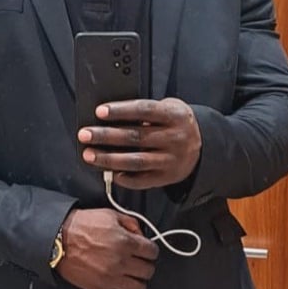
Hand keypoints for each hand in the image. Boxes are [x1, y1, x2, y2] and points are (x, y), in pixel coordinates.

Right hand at [56, 208, 158, 288]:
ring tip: (132, 274)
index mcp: (125, 242)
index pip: (152, 252)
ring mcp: (111, 278)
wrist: (59, 240)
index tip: (146, 250)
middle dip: (146, 264)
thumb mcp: (109, 214)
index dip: (150, 249)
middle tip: (139, 261)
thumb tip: (141, 235)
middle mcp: (121, 262)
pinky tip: (120, 282)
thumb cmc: (82, 226)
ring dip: (138, 281)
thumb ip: (130, 222)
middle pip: (149, 271)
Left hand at [77, 98, 201, 188]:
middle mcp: (175, 138)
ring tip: (89, 155)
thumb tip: (109, 116)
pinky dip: (124, 178)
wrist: (203, 144)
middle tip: (84, 134)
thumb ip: (145, 111)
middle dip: (106, 136)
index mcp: (174, 116)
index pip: (144, 110)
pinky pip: (142, 180)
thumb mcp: (168, 108)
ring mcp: (172, 160)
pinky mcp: (167, 177)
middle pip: (135, 137)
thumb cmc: (175, 121)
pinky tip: (109, 173)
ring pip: (136, 161)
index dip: (121, 111)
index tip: (99, 111)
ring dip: (109, 159)